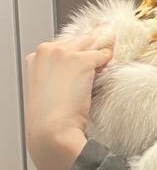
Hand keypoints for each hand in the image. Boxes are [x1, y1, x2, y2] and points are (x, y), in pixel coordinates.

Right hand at [23, 27, 114, 169]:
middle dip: (91, 49)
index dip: (77, 53)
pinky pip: (103, 55)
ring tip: (104, 66)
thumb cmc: (49, 116)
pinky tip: (106, 70)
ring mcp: (65, 54)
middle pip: (79, 40)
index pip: (63, 45)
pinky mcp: (82, 61)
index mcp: (35, 57)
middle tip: (101, 59)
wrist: (52, 129)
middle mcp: (48, 50)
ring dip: (100, 54)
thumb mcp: (47, 89)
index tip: (86, 59)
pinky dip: (108, 62)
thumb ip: (57, 73)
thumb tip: (78, 69)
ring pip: (92, 43)